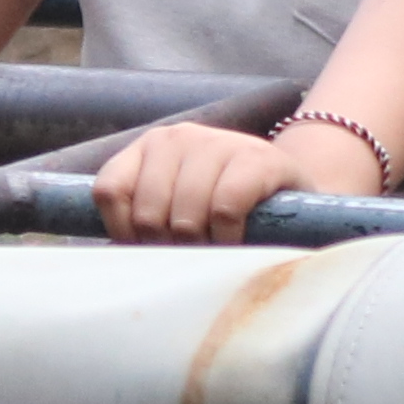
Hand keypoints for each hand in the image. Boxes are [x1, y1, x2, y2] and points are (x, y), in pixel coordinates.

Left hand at [94, 109, 383, 245]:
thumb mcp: (176, 209)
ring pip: (183, 214)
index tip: (147, 251)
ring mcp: (219, 142)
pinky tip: (235, 242)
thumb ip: (142, 227)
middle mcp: (177, 137)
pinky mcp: (258, 159)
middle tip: (189, 256)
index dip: (123, 233)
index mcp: (148, 148)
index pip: (109, 191)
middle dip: (166, 248)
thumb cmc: (224, 210)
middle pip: (146, 212)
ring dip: (198, 247)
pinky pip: (225, 209)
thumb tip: (110, 266)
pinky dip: (227, 237)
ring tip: (213, 250)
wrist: (293, 194)